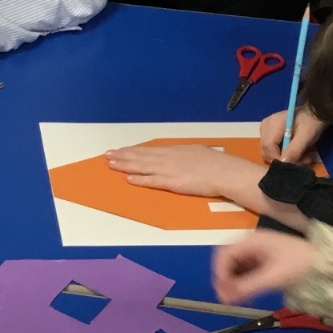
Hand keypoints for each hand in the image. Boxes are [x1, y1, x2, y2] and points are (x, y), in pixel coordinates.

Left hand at [107, 144, 258, 198]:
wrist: (225, 171)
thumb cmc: (217, 163)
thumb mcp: (199, 152)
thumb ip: (186, 155)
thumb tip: (181, 156)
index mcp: (176, 150)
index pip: (150, 150)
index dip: (134, 150)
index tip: (121, 150)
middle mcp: (169, 158)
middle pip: (142, 156)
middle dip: (123, 156)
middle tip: (107, 155)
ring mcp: (169, 170)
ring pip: (142, 167)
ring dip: (125, 165)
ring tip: (111, 164)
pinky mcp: (172, 183)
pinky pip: (152, 181)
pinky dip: (139, 180)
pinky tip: (128, 179)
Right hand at [213, 232, 316, 302]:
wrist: (327, 265)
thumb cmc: (300, 266)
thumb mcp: (273, 277)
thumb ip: (247, 287)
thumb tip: (225, 297)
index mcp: (252, 241)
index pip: (224, 254)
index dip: (219, 273)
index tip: (222, 292)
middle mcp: (251, 244)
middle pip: (227, 260)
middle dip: (225, 279)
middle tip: (226, 299)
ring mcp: (258, 252)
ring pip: (236, 267)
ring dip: (233, 283)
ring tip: (237, 300)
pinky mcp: (264, 261)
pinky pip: (246, 271)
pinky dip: (243, 284)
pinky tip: (247, 296)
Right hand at [260, 106, 325, 164]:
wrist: (315, 114)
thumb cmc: (311, 123)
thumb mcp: (306, 136)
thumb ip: (294, 150)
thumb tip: (283, 163)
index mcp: (272, 124)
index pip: (268, 146)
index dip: (277, 158)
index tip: (292, 164)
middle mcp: (265, 127)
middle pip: (266, 150)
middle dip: (283, 160)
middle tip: (301, 162)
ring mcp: (265, 130)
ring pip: (269, 152)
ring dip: (285, 158)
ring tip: (302, 158)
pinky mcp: (269, 134)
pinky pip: (272, 149)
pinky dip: (284, 154)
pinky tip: (296, 153)